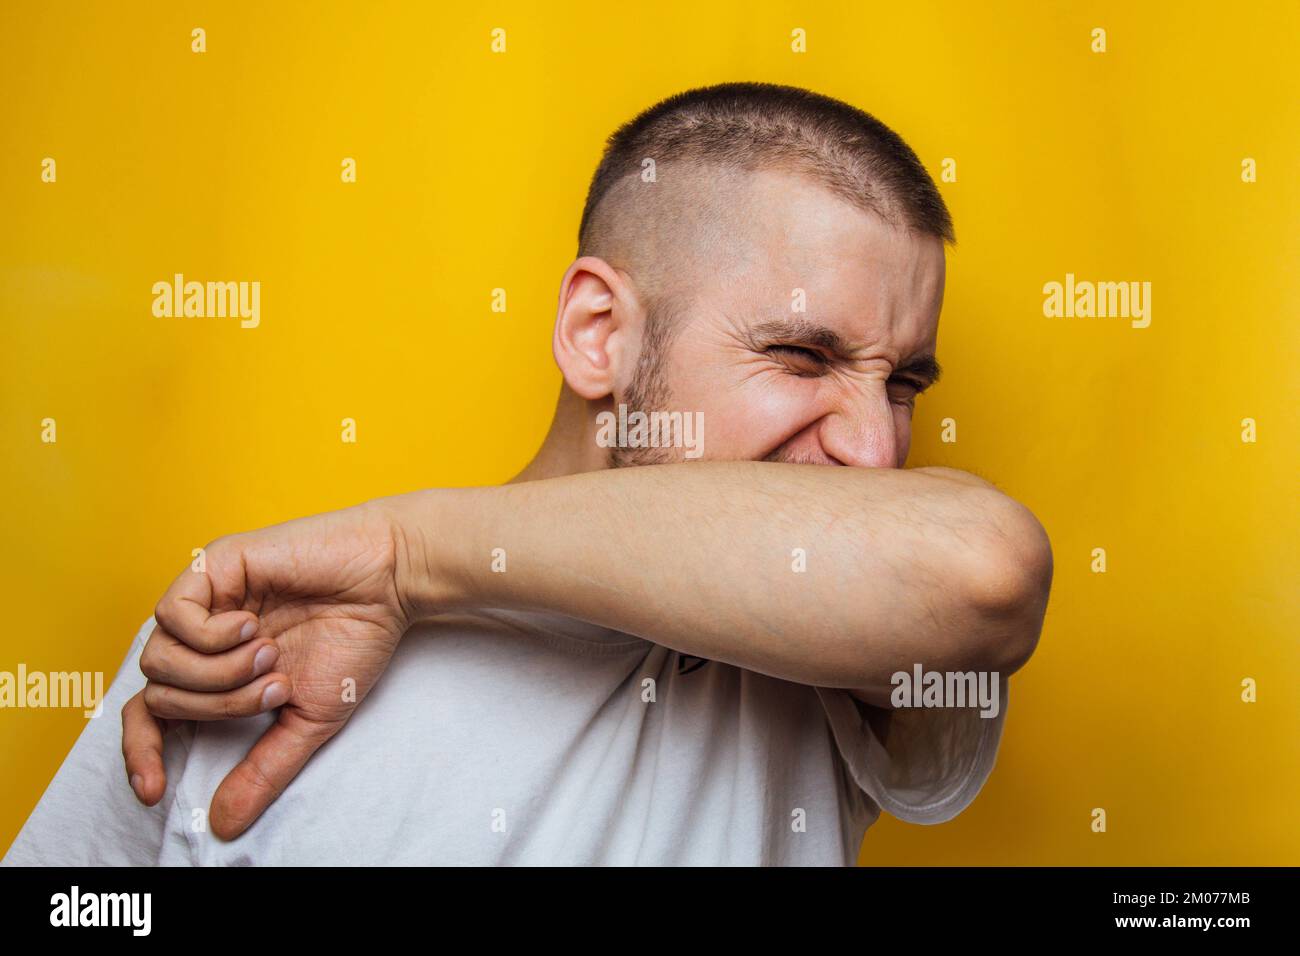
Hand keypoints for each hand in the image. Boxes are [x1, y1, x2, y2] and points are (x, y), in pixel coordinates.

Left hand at [122, 499, 420, 839]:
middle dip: (217, 706)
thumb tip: (223, 827)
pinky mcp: (210, 567)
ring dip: (219, 674)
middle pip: (158, 694)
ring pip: (160, 661)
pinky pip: (173, 617)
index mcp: (218, 671)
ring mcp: (203, 601)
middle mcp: (201, 636)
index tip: (155, 792)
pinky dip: (212, 635)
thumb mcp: (306, 720)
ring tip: (270, 655)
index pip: (149, 716)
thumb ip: (263, 769)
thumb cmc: (352, 641)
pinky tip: (252, 627)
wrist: (384, 582)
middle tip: (275, 688)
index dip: (141, 754)